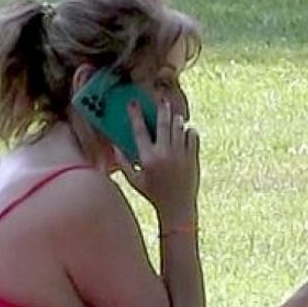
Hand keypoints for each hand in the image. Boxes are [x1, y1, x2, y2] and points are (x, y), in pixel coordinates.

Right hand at [116, 97, 200, 224]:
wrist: (177, 206)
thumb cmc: (153, 194)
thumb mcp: (134, 180)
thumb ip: (123, 162)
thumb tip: (114, 145)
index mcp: (147, 158)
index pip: (139, 131)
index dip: (135, 115)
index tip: (133, 103)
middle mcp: (164, 154)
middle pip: (162, 123)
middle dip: (162, 109)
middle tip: (162, 99)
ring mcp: (180, 155)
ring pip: (178, 127)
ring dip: (176, 119)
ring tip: (173, 116)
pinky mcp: (193, 157)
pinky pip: (192, 135)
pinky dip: (189, 130)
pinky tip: (185, 131)